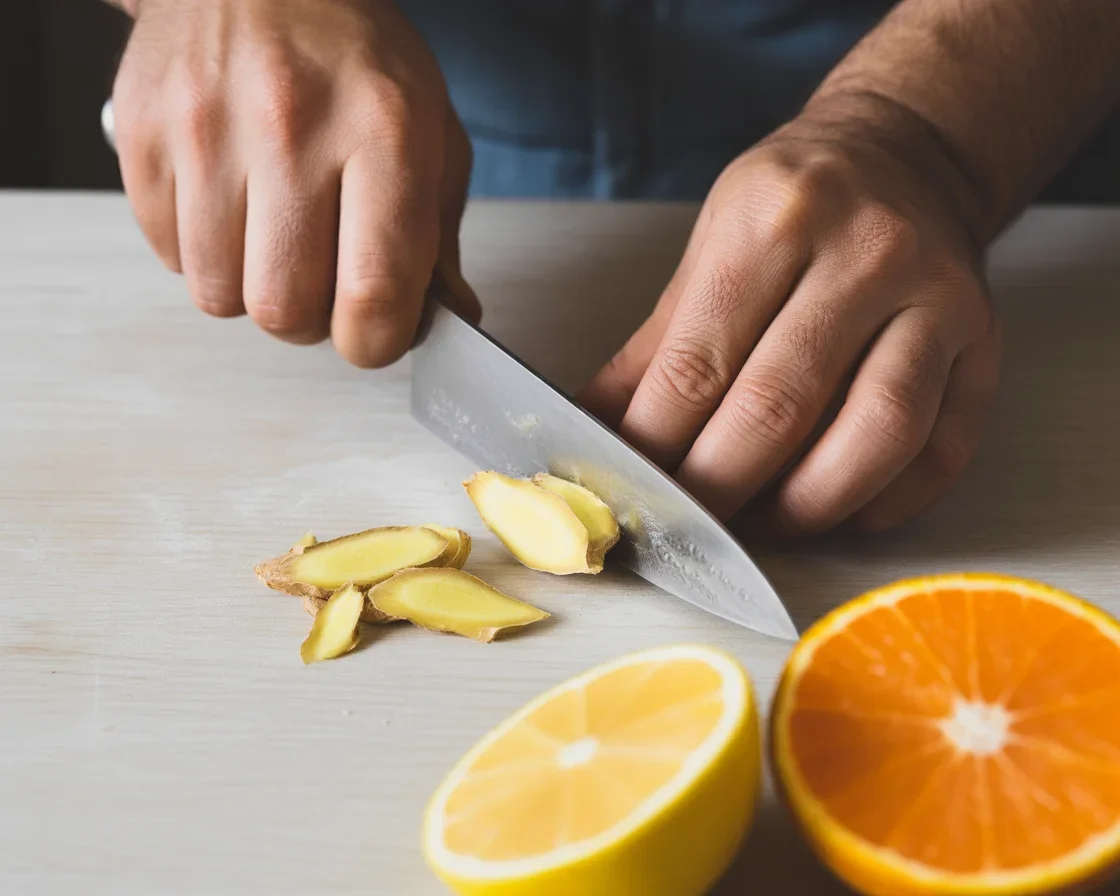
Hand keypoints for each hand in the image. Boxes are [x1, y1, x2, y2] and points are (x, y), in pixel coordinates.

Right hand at [112, 0, 477, 365]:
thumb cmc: (357, 59)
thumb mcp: (432, 131)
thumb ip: (439, 235)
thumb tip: (449, 317)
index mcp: (383, 131)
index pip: (373, 293)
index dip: (375, 342)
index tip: (375, 334)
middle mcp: (290, 128)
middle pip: (285, 310)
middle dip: (312, 322)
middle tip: (324, 282)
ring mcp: (206, 129)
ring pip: (220, 296)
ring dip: (254, 290)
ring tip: (277, 238)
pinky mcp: (144, 135)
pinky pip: (172, 257)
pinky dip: (207, 254)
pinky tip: (233, 208)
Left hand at [581, 102, 1001, 536]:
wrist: (907, 153)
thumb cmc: (792, 209)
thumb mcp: (708, 252)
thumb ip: (652, 352)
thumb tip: (593, 435)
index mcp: (774, 220)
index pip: (698, 366)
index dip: (656, 449)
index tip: (632, 493)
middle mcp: (865, 250)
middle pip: (779, 408)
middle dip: (721, 489)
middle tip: (689, 523)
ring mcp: (937, 296)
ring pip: (876, 433)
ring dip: (808, 506)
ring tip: (764, 525)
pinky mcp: (984, 339)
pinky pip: (944, 445)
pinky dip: (890, 500)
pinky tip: (846, 514)